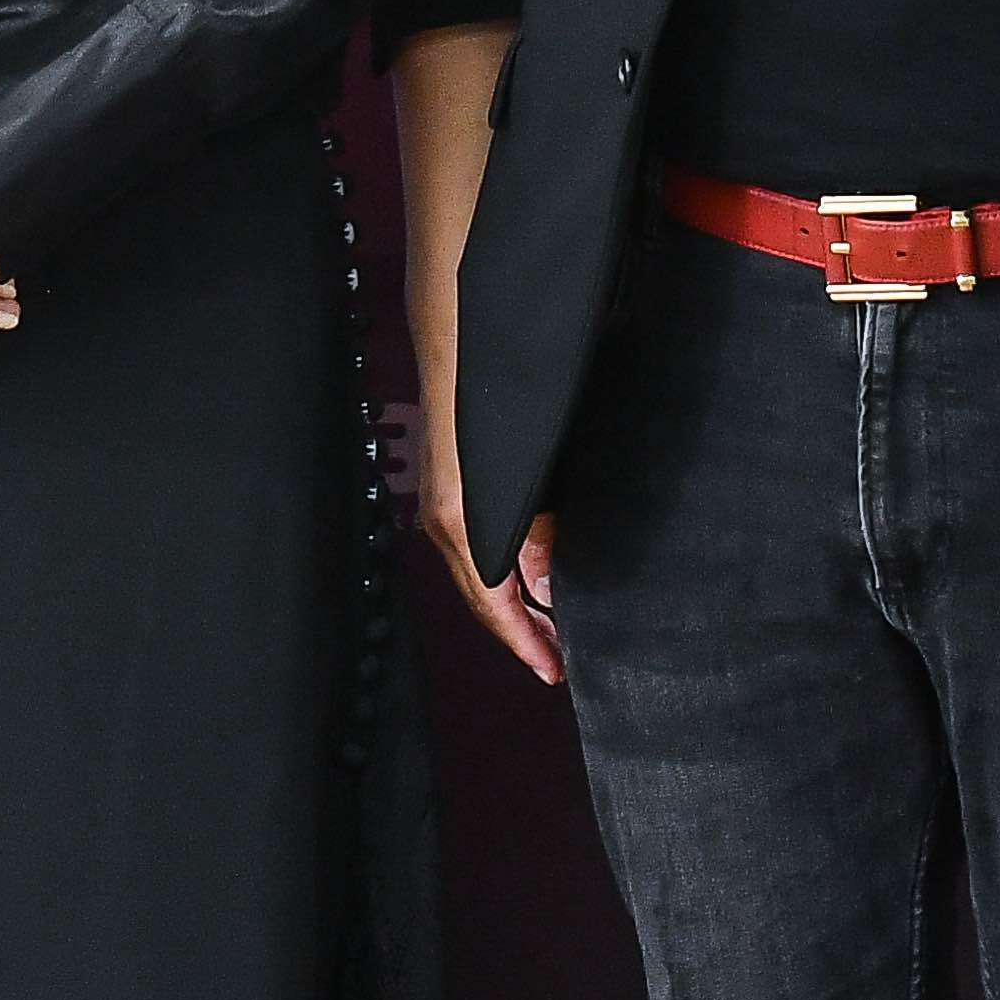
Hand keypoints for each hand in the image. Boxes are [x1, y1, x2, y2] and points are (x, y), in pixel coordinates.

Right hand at [419, 384, 562, 683]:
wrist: (463, 330)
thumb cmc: (496, 395)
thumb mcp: (532, 471)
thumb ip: (536, 534)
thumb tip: (545, 591)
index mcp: (459, 520)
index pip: (492, 602)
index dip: (523, 640)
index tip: (552, 669)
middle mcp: (442, 517)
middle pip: (480, 595)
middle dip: (519, 631)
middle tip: (558, 658)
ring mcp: (441, 499)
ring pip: (476, 570)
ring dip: (511, 602)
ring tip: (549, 626)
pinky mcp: (448, 482)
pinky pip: (473, 544)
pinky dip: (500, 571)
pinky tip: (525, 574)